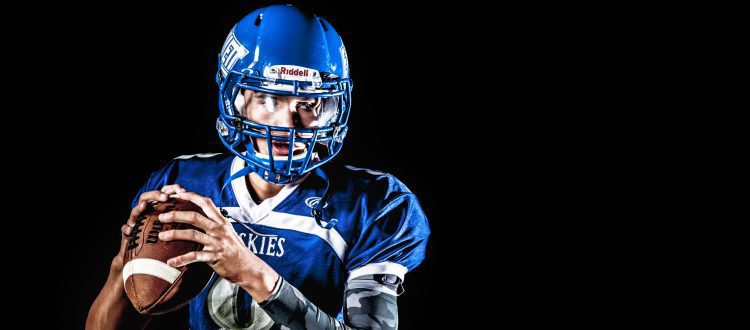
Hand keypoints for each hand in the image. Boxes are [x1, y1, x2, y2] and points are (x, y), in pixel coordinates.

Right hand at [111, 184, 186, 271]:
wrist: (145, 261)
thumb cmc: (165, 244)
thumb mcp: (176, 232)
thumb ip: (186, 222)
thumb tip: (206, 214)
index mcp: (159, 210)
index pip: (164, 193)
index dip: (171, 189)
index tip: (182, 190)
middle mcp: (146, 214)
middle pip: (148, 197)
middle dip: (156, 195)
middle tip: (165, 197)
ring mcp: (135, 223)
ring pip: (134, 211)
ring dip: (139, 208)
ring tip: (145, 206)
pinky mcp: (128, 235)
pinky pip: (124, 230)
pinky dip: (127, 229)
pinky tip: (131, 230)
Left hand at [157, 191, 278, 300]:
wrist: (248, 267)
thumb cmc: (235, 250)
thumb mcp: (227, 232)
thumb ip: (214, 223)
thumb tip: (199, 215)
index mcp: (221, 221)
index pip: (206, 203)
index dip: (190, 197)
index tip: (176, 195)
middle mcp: (219, 229)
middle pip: (195, 216)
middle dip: (176, 214)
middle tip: (162, 216)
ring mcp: (217, 243)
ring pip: (192, 235)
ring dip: (175, 234)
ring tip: (161, 236)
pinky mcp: (215, 257)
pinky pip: (195, 257)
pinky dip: (182, 259)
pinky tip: (171, 262)